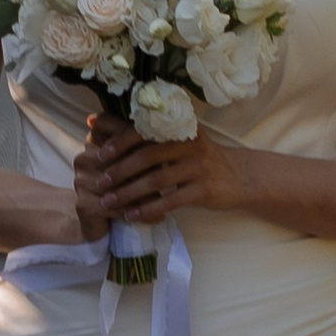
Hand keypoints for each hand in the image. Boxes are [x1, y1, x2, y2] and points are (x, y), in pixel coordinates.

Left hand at [73, 115, 237, 233]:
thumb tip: (95, 120)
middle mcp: (189, 142)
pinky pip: (171, 200)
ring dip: (129, 193)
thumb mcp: (176, 140)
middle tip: (100, 183)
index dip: (120, 140)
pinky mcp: (205, 189)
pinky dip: (149, 208)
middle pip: (148, 156)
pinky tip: (132, 215)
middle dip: (120, 171)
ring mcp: (199, 166)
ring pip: (157, 180)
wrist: (240, 177)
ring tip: (109, 203)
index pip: (145, 129)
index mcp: (179, 126)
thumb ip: (142, 134)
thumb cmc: (198, 158)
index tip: (100, 153)